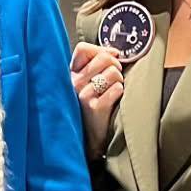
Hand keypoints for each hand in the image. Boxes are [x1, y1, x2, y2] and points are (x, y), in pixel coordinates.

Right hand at [70, 42, 124, 157]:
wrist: (86, 141)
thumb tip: (114, 51)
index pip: (83, 49)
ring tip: (112, 92)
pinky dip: (119, 94)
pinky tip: (112, 103)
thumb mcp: (84, 86)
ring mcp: (82, 95)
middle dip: (116, 66)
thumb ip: (96, 65)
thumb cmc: (88, 110)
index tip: (110, 58)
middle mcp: (73, 83)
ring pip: (113, 72)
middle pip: (104, 58)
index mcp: (70, 75)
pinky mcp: (94, 108)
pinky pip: (117, 89)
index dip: (101, 51)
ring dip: (119, 81)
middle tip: (114, 79)